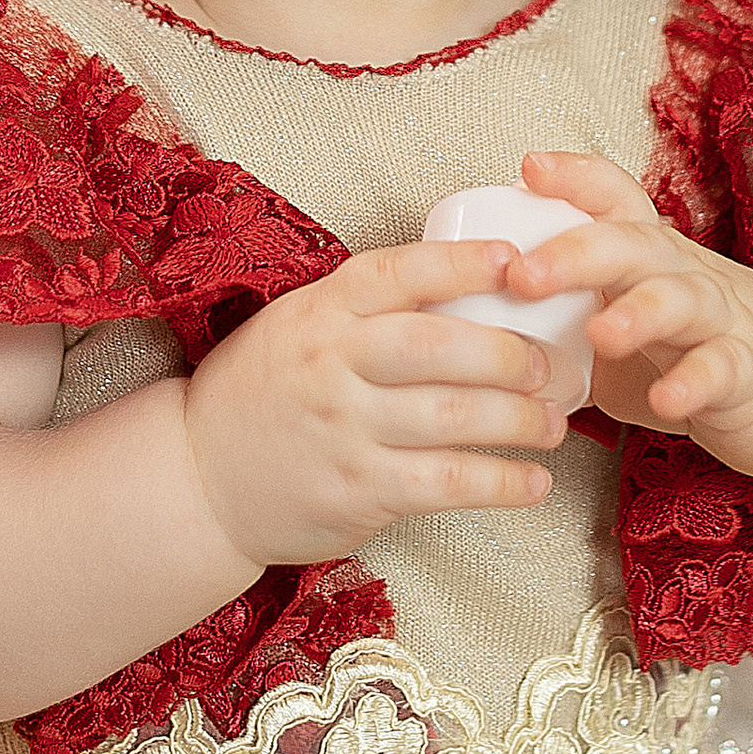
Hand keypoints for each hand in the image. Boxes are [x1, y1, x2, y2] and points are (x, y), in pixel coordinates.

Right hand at [181, 240, 565, 570]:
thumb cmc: (265, 390)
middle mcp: (334, 365)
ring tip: (554, 425)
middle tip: (549, 366)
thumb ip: (368, 306)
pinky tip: (533, 484)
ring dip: (521, 422)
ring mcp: (345, 430)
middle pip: (441, 348)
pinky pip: (446, 484)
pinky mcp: (358, 492)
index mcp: (323, 311)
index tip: (515, 261)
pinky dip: (501, 484)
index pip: (402, 273)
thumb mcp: (300, 324)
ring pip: (455, 418)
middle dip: (511, 355)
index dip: (463, 263)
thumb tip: (466, 281)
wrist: (198, 476)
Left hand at [511, 153, 752, 482]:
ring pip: (680, 300)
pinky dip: (692, 384)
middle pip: (633, 243)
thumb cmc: (683, 342)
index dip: (575, 177)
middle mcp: (680, 272)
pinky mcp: (745, 371)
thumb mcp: (621, 309)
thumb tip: (466, 311)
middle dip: (577, 252)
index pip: (614, 197)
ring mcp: (717, 319)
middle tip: (525, 273)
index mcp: (644, 252)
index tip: (529, 168)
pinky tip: (665, 398)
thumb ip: (557, 308)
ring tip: (600, 334)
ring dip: (639, 313)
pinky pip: (720, 371)